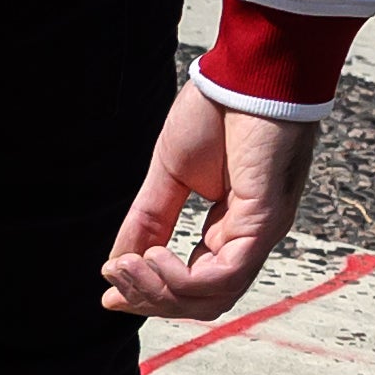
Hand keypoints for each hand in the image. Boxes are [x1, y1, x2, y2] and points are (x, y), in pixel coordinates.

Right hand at [101, 81, 320, 321]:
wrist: (249, 72)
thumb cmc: (218, 111)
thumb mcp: (169, 174)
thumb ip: (147, 220)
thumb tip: (117, 265)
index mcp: (231, 227)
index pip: (195, 285)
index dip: (151, 296)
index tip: (110, 293)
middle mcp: (249, 237)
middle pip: (202, 302)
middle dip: (150, 298)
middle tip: (114, 279)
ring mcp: (261, 233)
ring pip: (213, 298)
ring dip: (161, 292)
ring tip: (130, 265)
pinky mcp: (265, 221)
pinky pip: (224, 276)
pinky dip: (182, 278)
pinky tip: (153, 255)